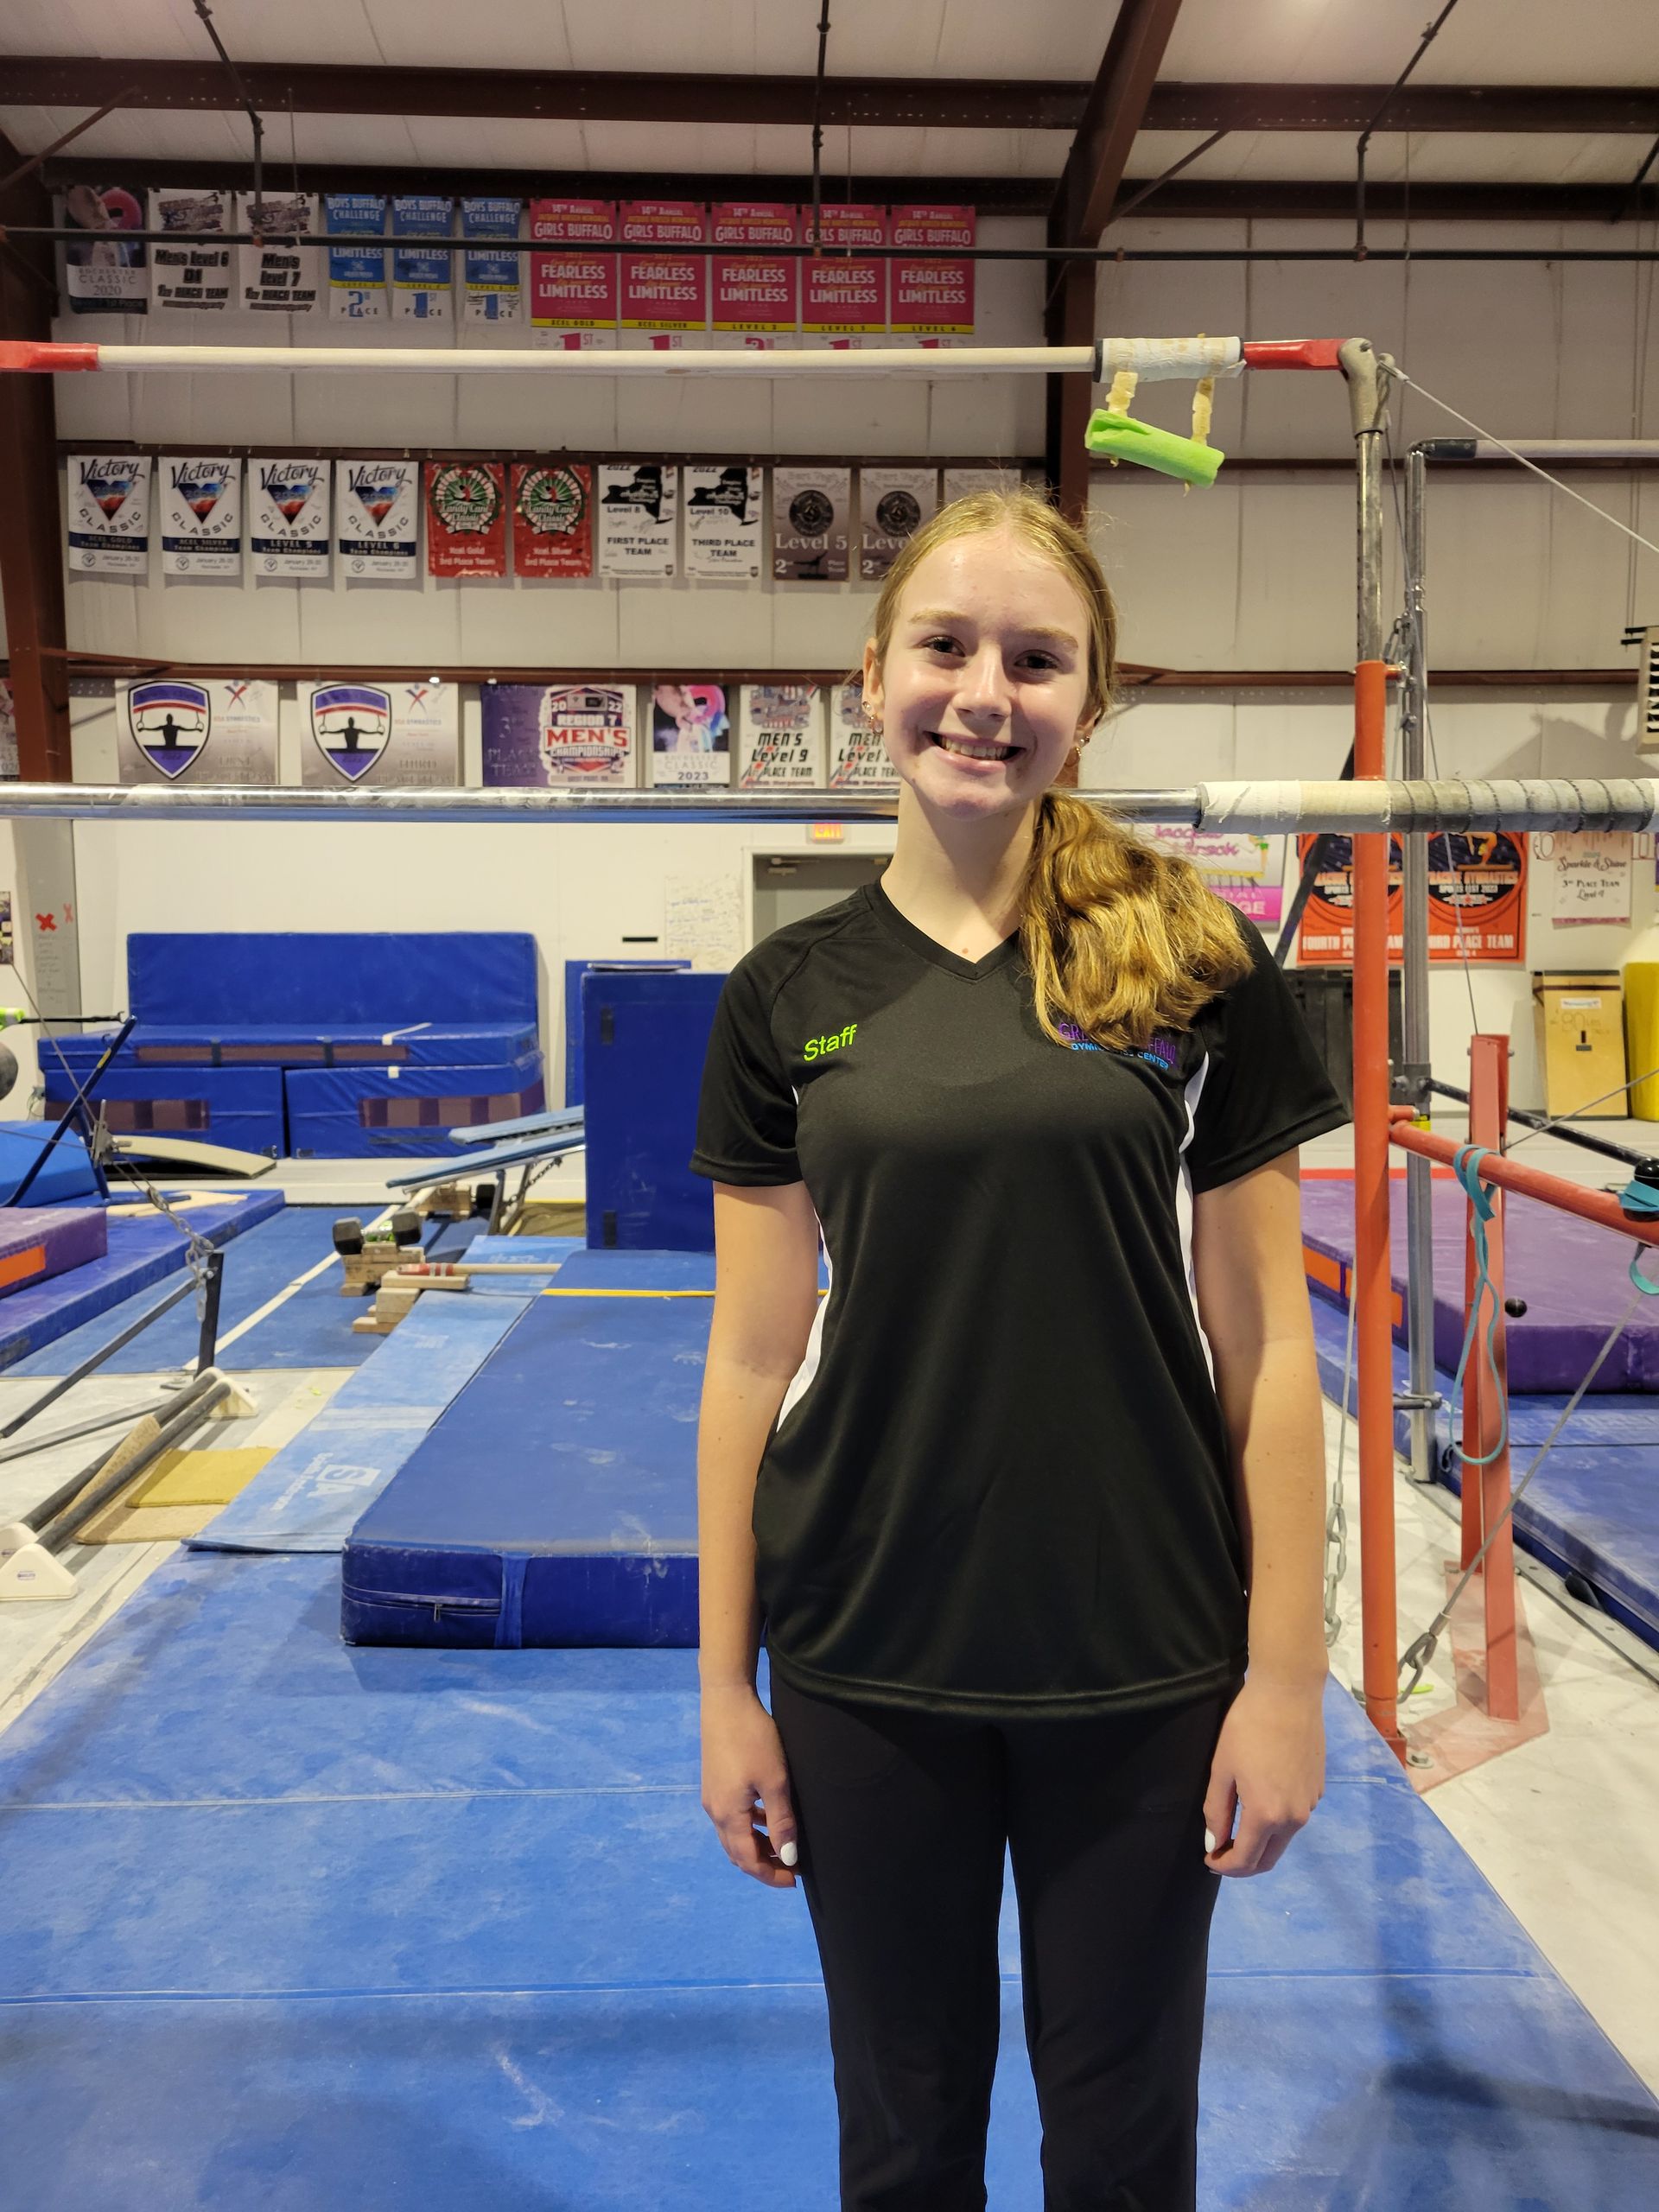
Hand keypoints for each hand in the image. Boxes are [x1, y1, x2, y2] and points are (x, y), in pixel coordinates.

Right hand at [700, 1683, 799, 1887]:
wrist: (726, 1700)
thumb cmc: (753, 1740)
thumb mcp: (775, 1781)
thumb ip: (781, 1821)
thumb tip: (787, 1858)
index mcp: (728, 1815)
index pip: (748, 1861)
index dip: (770, 1875)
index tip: (795, 1879)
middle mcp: (715, 1811)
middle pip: (737, 1852)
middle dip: (763, 1864)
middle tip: (790, 1867)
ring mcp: (712, 1796)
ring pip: (733, 1835)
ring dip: (756, 1845)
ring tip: (783, 1845)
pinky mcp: (714, 1782)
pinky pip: (731, 1817)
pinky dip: (749, 1826)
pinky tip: (766, 1816)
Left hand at [1202, 1675, 1324, 1877]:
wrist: (1289, 1693)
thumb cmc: (1247, 1727)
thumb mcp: (1222, 1769)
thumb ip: (1217, 1812)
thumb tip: (1214, 1843)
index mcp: (1266, 1816)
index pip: (1245, 1860)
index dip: (1224, 1866)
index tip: (1209, 1860)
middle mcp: (1294, 1819)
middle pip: (1268, 1859)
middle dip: (1243, 1864)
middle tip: (1222, 1851)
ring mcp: (1310, 1805)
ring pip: (1283, 1840)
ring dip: (1261, 1842)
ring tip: (1238, 1827)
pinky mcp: (1318, 1790)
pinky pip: (1295, 1817)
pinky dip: (1276, 1822)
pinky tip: (1262, 1800)